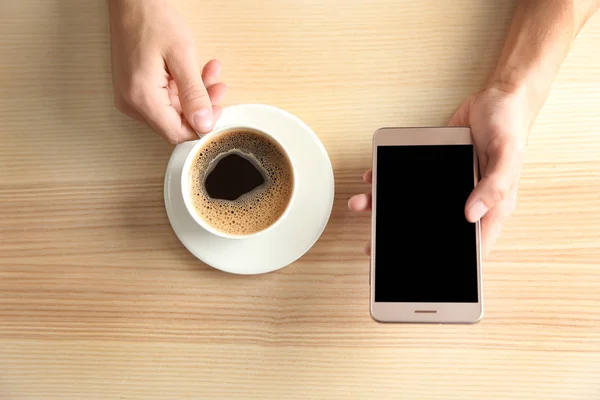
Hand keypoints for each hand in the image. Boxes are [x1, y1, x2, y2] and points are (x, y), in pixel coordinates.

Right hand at [109, 0, 225, 143]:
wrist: (131, 0)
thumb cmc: (152, 19)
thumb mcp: (182, 56)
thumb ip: (194, 94)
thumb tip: (204, 124)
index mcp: (141, 97)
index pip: (176, 133)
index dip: (200, 126)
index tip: (217, 108)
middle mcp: (131, 102)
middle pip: (175, 121)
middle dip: (201, 105)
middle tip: (218, 86)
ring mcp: (131, 96)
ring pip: (172, 109)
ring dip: (195, 93)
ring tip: (211, 71)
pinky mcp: (135, 88)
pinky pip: (164, 97)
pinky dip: (183, 86)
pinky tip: (196, 70)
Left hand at [349, 85, 530, 257]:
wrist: (496, 97)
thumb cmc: (510, 125)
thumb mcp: (508, 154)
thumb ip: (495, 186)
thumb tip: (471, 214)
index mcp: (490, 207)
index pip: (469, 245)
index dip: (447, 261)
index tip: (418, 270)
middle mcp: (467, 200)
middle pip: (434, 228)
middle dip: (403, 237)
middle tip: (374, 245)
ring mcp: (448, 186)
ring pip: (414, 206)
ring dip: (386, 207)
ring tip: (362, 205)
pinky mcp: (433, 169)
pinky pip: (408, 181)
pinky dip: (387, 181)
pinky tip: (372, 180)